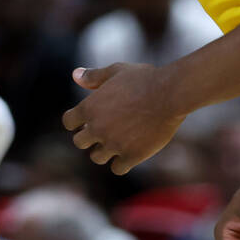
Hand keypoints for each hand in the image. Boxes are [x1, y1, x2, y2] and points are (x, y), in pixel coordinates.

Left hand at [61, 62, 185, 174]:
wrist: (170, 94)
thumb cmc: (144, 79)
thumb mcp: (116, 71)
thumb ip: (94, 76)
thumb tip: (75, 75)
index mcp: (89, 108)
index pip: (69, 122)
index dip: (76, 120)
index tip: (86, 119)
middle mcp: (97, 128)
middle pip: (80, 142)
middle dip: (89, 136)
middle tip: (104, 129)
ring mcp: (114, 144)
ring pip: (97, 158)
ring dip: (104, 151)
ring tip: (116, 141)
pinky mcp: (132, 156)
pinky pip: (117, 168)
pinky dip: (121, 162)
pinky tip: (129, 151)